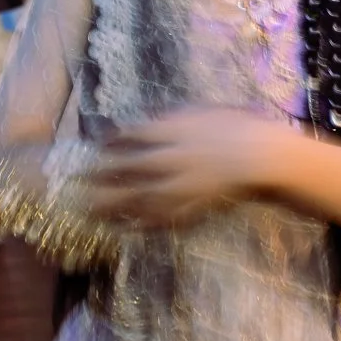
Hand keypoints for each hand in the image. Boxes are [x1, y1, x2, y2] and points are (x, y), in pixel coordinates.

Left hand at [81, 108, 290, 228]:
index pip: (130, 136)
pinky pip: (160, 219)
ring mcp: (178, 186)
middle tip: (76, 180)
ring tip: (90, 210)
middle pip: (125, 168)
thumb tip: (149, 121)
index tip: (97, 146)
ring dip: (111, 205)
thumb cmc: (239, 127)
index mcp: (171, 131)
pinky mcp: (191, 207)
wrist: (264, 157)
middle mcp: (168, 158)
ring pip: (136, 198)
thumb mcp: (203, 111)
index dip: (110, 142)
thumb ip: (173, 118)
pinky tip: (127, 229)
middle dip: (99, 174)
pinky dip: (141, 224)